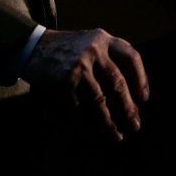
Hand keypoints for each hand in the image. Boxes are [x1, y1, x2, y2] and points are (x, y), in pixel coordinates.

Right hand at [22, 28, 149, 140]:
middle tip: (135, 126)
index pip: (131, 57)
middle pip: (118, 84)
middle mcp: (94, 51)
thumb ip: (109, 56)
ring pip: (100, 102)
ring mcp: (78, 68)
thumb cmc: (67, 49)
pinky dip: (86, 127)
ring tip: (117, 136)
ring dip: (109, 123)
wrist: (32, 47)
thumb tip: (132, 92)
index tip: (143, 99)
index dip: (141, 79)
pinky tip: (92, 136)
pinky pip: (79, 111)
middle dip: (128, 108)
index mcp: (104, 39)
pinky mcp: (63, 84)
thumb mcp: (90, 41)